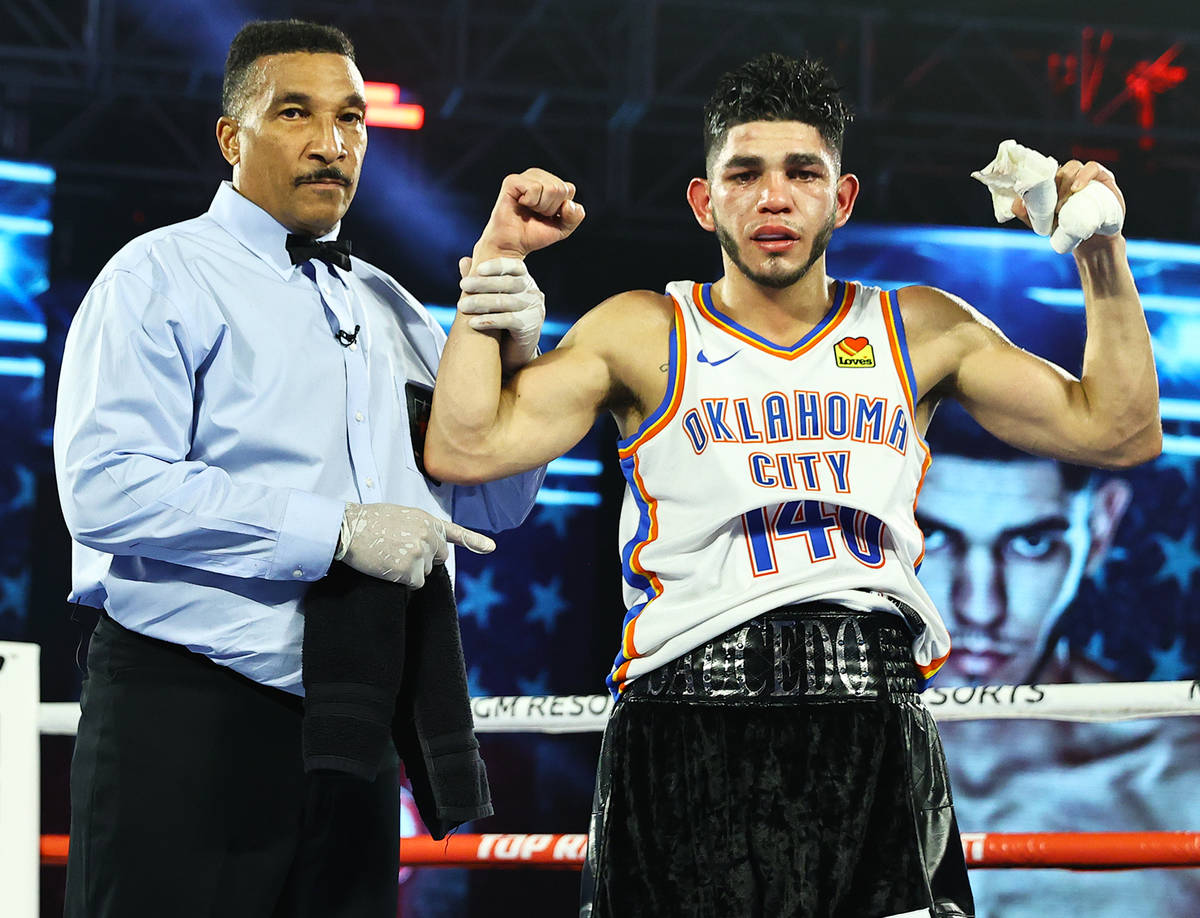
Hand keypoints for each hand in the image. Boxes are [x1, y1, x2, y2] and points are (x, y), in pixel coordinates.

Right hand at [335, 503, 494, 587]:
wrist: (348, 528)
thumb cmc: (368, 522)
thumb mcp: (400, 516)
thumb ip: (419, 528)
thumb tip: (428, 548)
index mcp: (427, 520)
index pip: (455, 533)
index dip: (474, 541)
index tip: (491, 548)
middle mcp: (429, 535)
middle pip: (438, 558)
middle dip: (424, 560)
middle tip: (399, 552)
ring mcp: (421, 552)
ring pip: (424, 573)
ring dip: (410, 570)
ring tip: (388, 556)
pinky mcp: (410, 569)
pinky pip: (414, 584)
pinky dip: (402, 581)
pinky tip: (387, 567)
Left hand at [457, 256, 544, 371]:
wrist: (513, 351)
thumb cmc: (500, 320)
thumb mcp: (490, 296)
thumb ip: (479, 279)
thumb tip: (464, 261)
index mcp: (525, 280)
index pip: (515, 266)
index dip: (498, 266)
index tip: (479, 269)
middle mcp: (533, 292)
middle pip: (508, 283)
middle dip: (483, 283)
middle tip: (463, 285)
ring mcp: (534, 309)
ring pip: (506, 302)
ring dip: (481, 303)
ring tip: (462, 306)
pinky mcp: (531, 327)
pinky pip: (508, 320)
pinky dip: (488, 321)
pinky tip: (472, 322)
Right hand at [472, 168, 584, 260]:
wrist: (512, 245)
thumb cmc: (533, 234)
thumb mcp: (562, 228)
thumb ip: (574, 217)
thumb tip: (568, 204)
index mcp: (550, 183)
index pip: (569, 189)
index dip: (561, 209)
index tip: (547, 217)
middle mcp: (538, 176)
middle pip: (561, 188)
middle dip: (551, 209)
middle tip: (535, 214)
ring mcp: (525, 177)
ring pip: (550, 188)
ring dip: (541, 207)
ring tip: (528, 210)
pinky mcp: (512, 181)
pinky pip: (535, 188)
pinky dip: (530, 202)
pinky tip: (520, 204)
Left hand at [1012, 159, 1124, 253]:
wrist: (1093, 240)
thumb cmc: (1066, 229)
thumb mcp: (1043, 224)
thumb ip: (1028, 214)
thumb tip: (1016, 203)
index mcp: (1054, 182)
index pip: (1044, 171)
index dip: (1038, 177)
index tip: (1035, 192)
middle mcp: (1069, 176)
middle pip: (1058, 169)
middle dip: (1054, 186)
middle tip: (1054, 208)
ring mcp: (1086, 175)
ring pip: (1073, 167)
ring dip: (1065, 183)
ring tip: (1063, 204)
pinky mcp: (1103, 177)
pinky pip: (1093, 167)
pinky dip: (1084, 175)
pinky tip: (1076, 188)